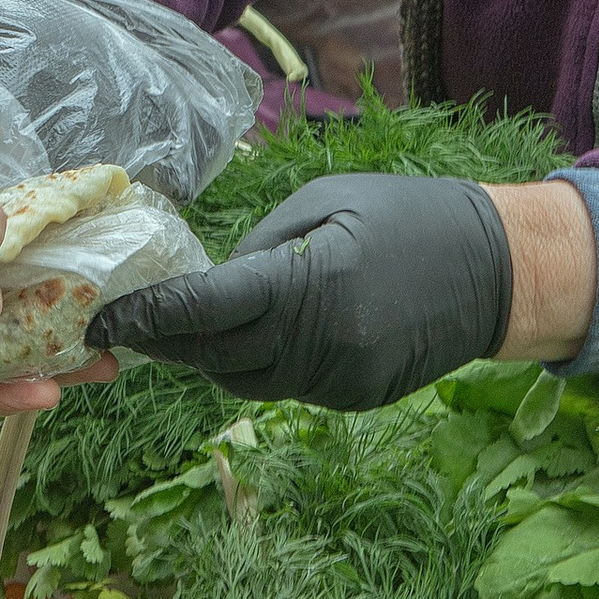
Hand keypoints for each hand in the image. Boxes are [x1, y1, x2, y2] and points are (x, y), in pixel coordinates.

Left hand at [88, 174, 512, 409]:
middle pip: (214, 357)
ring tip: (182, 329)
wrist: (496, 270)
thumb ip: (262, 247)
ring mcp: (340, 378)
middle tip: (123, 326)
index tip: (103, 319)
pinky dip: (259, 364)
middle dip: (166, 343)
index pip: (207, 309)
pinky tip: (254, 336)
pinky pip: (285, 387)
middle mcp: (321, 342)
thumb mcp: (327, 200)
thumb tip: (211, 284)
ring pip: (244, 381)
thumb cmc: (405, 215)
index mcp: (310, 282)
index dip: (149, 317)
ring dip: (208, 358)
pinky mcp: (355, 397)